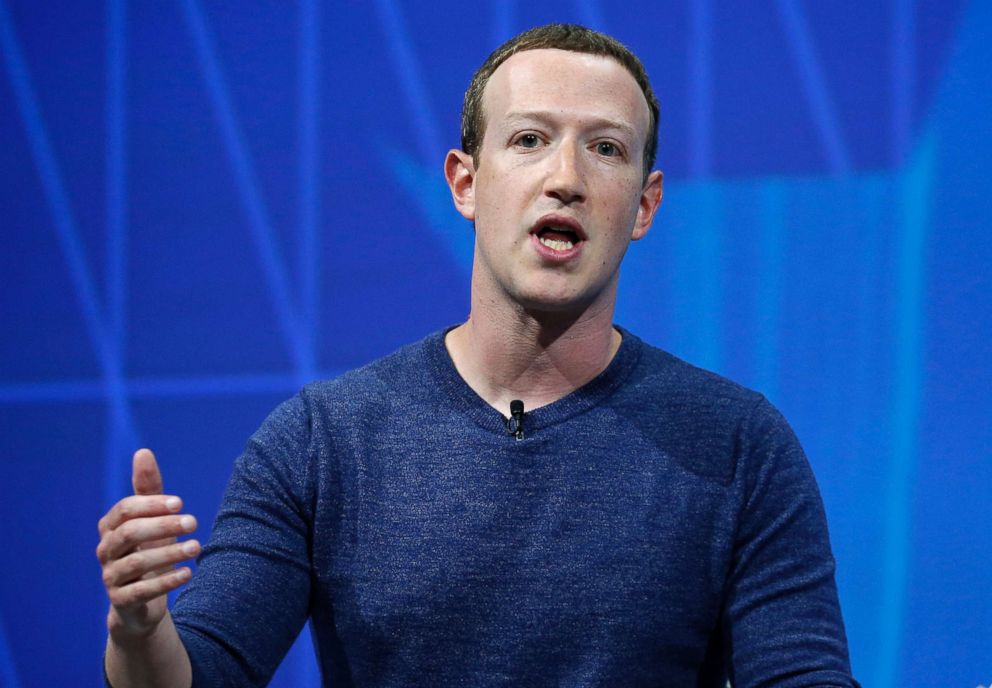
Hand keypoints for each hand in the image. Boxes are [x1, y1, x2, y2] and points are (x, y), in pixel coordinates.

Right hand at [96, 449, 200, 641]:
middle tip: (193, 522)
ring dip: (169, 553)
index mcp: (111, 527)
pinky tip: (188, 573)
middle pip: (129, 533)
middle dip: (163, 526)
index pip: (125, 510)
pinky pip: (141, 591)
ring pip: (135, 563)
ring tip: (197, 547)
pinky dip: (166, 581)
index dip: (152, 505)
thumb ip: (148, 490)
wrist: (140, 602)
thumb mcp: (152, 520)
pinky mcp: (121, 602)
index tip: (181, 503)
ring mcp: (111, 577)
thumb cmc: (147, 550)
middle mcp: (106, 551)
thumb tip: (143, 452)